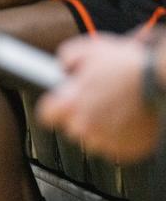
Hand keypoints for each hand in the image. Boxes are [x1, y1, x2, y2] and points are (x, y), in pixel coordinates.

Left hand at [37, 34, 158, 162]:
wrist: (162, 81)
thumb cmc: (129, 66)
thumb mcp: (90, 49)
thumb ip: (67, 57)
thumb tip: (63, 65)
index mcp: (69, 106)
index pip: (45, 116)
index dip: (54, 107)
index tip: (61, 103)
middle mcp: (84, 127)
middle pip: (71, 126)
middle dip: (81, 113)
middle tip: (99, 98)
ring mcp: (105, 142)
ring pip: (94, 137)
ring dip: (101, 125)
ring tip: (117, 106)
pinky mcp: (126, 151)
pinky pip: (116, 146)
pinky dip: (121, 134)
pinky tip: (128, 117)